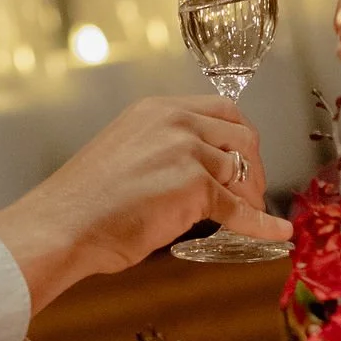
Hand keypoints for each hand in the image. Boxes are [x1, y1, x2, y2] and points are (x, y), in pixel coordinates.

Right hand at [0, 96, 292, 311]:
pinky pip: (239, 208)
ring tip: (246, 217)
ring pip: (241, 172)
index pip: (221, 110)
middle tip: (252, 192)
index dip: (240, 137)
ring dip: (250, 197)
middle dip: (254, 165)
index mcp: (156, 109)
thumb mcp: (126, 154)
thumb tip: (200, 172)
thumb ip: (163, 151)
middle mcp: (174, 121)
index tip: (245, 161)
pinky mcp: (194, 186)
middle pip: (241, 135)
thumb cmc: (84, 202)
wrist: (63, 226)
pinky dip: (262, 223)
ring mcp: (186, 151)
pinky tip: (277, 231)